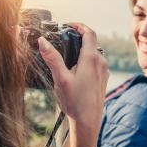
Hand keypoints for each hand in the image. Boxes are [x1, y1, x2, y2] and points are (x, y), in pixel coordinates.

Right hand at [38, 23, 108, 146]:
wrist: (88, 121)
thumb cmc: (75, 101)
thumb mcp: (60, 78)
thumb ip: (52, 58)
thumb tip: (42, 41)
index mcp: (91, 58)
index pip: (89, 33)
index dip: (79, 25)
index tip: (69, 25)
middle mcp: (101, 62)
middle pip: (91, 42)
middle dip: (78, 37)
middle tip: (64, 38)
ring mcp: (104, 70)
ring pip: (94, 52)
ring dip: (82, 49)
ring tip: (67, 54)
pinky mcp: (103, 78)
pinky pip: (96, 62)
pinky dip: (86, 59)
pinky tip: (75, 68)